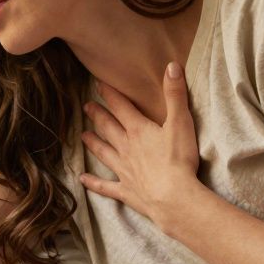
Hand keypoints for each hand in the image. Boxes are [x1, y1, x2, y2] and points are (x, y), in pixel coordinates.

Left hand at [80, 62, 199, 226]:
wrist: (174, 197)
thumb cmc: (179, 160)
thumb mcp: (181, 123)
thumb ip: (175, 94)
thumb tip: (172, 66)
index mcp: (138, 130)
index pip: (120, 107)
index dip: (109, 94)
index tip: (97, 85)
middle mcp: (125, 147)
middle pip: (107, 128)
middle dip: (97, 116)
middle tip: (86, 107)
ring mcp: (123, 170)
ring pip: (103, 153)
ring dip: (93, 143)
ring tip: (83, 136)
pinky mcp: (125, 191)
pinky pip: (104, 186)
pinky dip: (92, 183)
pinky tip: (82, 179)